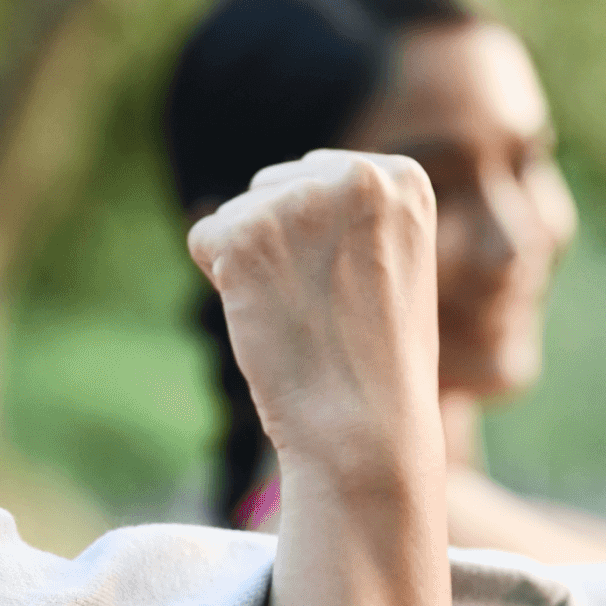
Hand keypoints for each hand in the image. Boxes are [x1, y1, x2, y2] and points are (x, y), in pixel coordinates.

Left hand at [187, 150, 442, 481]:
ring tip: (301, 317)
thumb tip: (270, 190)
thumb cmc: (378, 363)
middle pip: (273, 188)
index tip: (351, 291)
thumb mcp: (387, 263)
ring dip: (253, 267)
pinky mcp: (245, 233)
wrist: (367, 431)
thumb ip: (347, 215)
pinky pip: (203, 239)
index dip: (320, 245)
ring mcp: (299, 201)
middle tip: (321, 310)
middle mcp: (357, 174)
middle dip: (281, 248)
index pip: (318, 177)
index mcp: (402, 177)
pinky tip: (267, 318)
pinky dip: (222, 284)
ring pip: (238, 216)